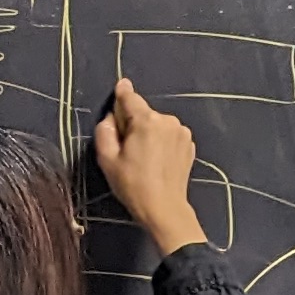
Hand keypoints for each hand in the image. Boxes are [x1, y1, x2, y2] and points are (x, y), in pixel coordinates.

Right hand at [92, 80, 205, 248]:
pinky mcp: (189, 144)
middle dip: (133, 123)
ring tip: (143, 157)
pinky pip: (169, 136)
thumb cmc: (132, 184)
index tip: (121, 86)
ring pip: (157, 125)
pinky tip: (157, 161)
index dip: (122, 93)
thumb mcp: (107, 159)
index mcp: (147, 121)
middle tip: (127, 148)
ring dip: (149, 133)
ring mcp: (182, 132)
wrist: (164, 208)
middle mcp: (168, 120)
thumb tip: (111, 116)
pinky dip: (162, 142)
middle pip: (144, 114)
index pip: (130, 98)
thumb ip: (105, 130)